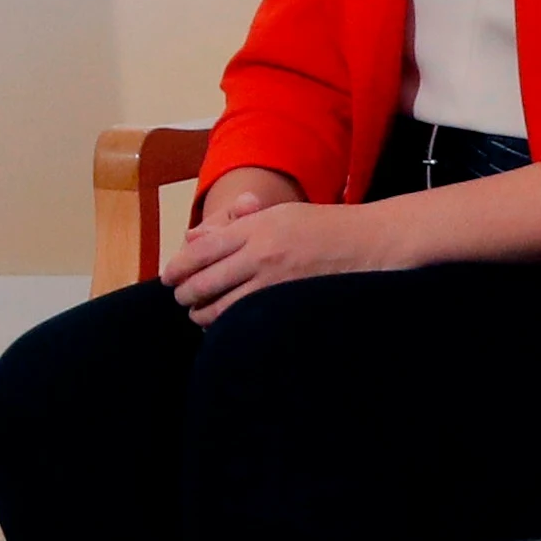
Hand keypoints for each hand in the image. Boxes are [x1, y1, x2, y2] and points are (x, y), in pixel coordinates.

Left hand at [164, 189, 420, 323]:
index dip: (177, 268)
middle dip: (184, 295)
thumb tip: (193, 239)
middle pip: (203, 282)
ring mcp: (276, 282)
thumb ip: (236, 226)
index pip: (200, 251)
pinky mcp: (290, 305)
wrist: (373, 242)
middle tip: (181, 300)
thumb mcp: (278, 213)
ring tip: (200, 315)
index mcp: (255, 227)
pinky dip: (230, 327)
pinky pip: (248, 321)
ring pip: (220, 309)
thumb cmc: (325, 226)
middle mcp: (261, 254)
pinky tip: (227, 327)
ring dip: (203, 315)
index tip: (168, 278)